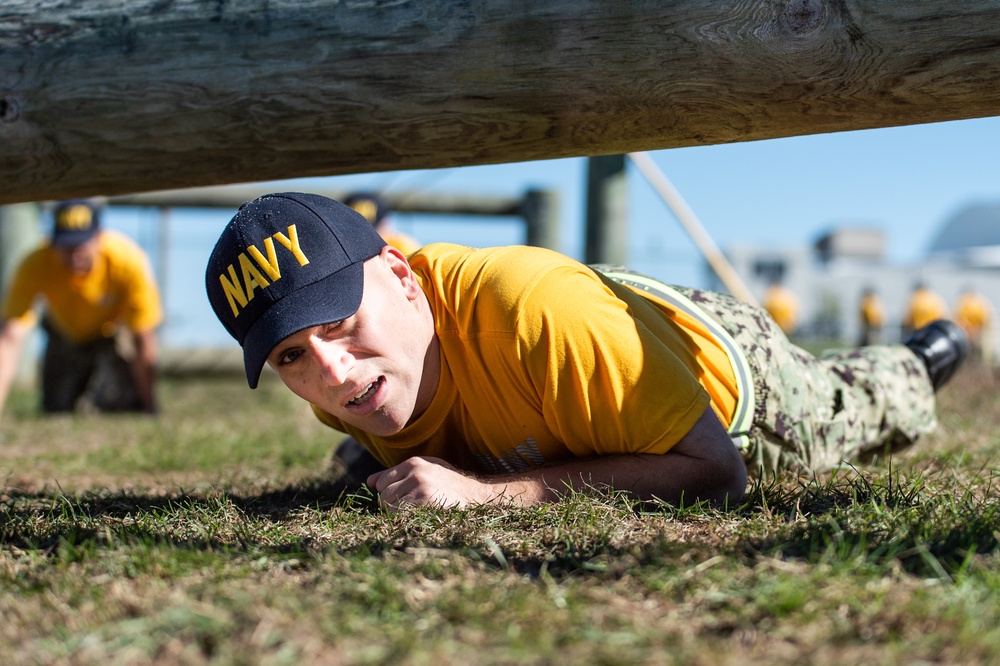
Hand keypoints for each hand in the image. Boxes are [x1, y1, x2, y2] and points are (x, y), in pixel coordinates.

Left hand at [367, 456, 493, 510]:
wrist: (477, 497)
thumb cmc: (449, 486)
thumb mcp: (426, 471)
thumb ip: (397, 474)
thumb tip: (369, 481)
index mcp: (414, 463)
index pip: (381, 482)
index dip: (389, 494)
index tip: (404, 500)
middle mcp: (415, 473)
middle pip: (383, 496)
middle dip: (392, 506)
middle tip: (412, 509)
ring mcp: (420, 488)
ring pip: (389, 507)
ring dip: (398, 515)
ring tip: (417, 513)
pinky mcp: (425, 503)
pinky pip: (400, 516)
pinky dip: (405, 521)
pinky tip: (421, 518)